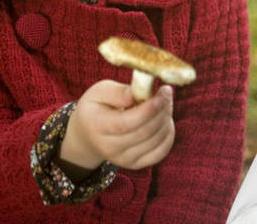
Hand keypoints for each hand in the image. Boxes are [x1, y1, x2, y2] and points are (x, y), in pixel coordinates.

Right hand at [59, 80, 174, 173]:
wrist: (88, 135)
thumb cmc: (96, 108)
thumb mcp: (98, 92)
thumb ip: (116, 92)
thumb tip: (134, 94)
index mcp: (98, 127)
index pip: (128, 122)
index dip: (150, 108)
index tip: (164, 91)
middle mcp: (110, 148)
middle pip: (145, 131)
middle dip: (162, 110)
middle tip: (167, 93)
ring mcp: (124, 160)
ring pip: (156, 141)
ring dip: (166, 120)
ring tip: (165, 104)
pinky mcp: (136, 164)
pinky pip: (160, 152)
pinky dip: (168, 135)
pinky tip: (165, 121)